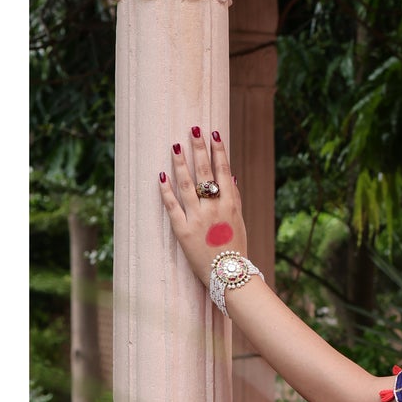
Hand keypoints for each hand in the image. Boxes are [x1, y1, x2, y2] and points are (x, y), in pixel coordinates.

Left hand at [158, 127, 249, 287]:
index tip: (214, 133)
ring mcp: (197, 218)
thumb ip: (234, 199)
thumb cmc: (236, 248)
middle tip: (193, 129)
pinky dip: (166, 190)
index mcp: (230, 204)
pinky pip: (172, 206)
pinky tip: (161, 175)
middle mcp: (214, 207)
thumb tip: (230, 177)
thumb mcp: (240, 221)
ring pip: (186, 184)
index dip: (218, 151)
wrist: (228, 273)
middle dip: (199, 148)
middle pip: (205, 172)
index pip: (223, 170)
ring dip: (180, 163)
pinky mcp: (182, 230)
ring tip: (175, 146)